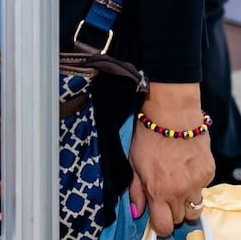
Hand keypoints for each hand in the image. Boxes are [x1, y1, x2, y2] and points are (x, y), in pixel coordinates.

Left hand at [127, 83, 214, 236]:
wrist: (172, 116)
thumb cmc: (148, 138)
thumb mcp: (134, 163)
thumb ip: (136, 190)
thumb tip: (136, 211)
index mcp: (159, 191)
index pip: (164, 226)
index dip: (160, 225)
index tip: (157, 217)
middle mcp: (180, 192)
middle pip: (180, 217)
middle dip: (171, 210)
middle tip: (165, 193)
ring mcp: (197, 184)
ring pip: (195, 206)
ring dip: (186, 201)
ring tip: (177, 184)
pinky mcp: (209, 174)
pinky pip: (203, 188)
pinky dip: (195, 183)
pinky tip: (186, 168)